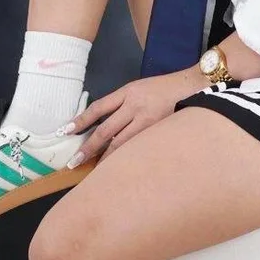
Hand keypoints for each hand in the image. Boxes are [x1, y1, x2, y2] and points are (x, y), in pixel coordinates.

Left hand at [60, 70, 203, 165]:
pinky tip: (118, 170)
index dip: (81, 120)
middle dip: (88, 148)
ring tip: (92, 172)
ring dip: (104, 159)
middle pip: (105, 131)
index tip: (65, 132)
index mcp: (128, 92)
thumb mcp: (140, 89)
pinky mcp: (159, 133)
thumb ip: (123, 105)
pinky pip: (137, 149)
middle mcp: (135, 106)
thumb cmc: (165, 89)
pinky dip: (126, 159)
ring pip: (120, 145)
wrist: (195, 86)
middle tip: (73, 163)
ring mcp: (148, 121)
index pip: (98, 108)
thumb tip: (103, 126)